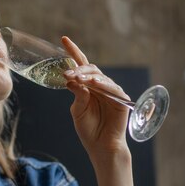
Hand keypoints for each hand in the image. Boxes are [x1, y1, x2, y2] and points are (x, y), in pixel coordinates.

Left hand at [62, 36, 129, 157]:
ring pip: (100, 77)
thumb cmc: (89, 130)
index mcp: (88, 87)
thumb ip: (77, 95)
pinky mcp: (120, 99)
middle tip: (68, 73)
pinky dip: (102, 84)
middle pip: (91, 69)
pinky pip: (112, 88)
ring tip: (76, 78)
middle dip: (79, 68)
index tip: (64, 39)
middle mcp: (100, 86)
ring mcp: (111, 92)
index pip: (81, 66)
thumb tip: (71, 80)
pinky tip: (93, 84)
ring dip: (88, 76)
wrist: (101, 146)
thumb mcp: (78, 111)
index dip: (73, 52)